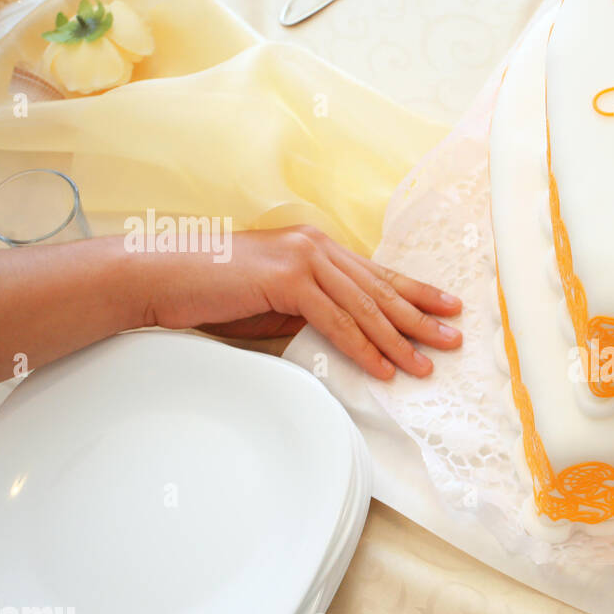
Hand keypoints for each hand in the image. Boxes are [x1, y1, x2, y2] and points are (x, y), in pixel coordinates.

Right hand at [141, 225, 461, 378]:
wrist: (159, 276)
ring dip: (399, 340)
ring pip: (365, 306)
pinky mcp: (286, 279)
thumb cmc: (211, 292)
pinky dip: (362, 347)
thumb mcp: (273, 299)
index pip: (376, 273)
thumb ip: (312, 308)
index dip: (415, 291)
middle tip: (454, 338)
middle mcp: (316, 245)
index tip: (447, 307)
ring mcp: (302, 258)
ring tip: (426, 364)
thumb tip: (348, 333)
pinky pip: (336, 320)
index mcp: (315, 245)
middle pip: (380, 288)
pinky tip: (383, 368)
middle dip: (421, 316)